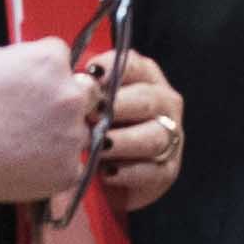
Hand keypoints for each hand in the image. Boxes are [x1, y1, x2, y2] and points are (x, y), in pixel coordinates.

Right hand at [0, 37, 99, 204]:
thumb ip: (29, 63)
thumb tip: (42, 74)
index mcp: (52, 61)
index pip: (64, 61)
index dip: (46, 76)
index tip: (29, 90)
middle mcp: (70, 95)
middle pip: (82, 96)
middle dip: (62, 104)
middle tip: (31, 119)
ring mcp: (72, 135)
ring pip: (77, 133)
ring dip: (59, 137)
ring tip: (23, 145)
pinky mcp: (67, 171)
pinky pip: (70, 166)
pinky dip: (52, 167)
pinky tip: (25, 164)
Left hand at [97, 53, 187, 211]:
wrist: (101, 178)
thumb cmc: (92, 129)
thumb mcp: (85, 105)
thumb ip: (83, 91)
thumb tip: (73, 81)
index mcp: (144, 78)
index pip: (134, 65)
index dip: (113, 68)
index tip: (91, 76)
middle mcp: (163, 103)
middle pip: (147, 100)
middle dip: (117, 107)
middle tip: (91, 114)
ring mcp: (170, 137)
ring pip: (153, 136)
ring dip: (123, 141)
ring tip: (99, 146)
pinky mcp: (167, 170)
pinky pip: (153, 170)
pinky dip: (129, 172)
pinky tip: (108, 172)